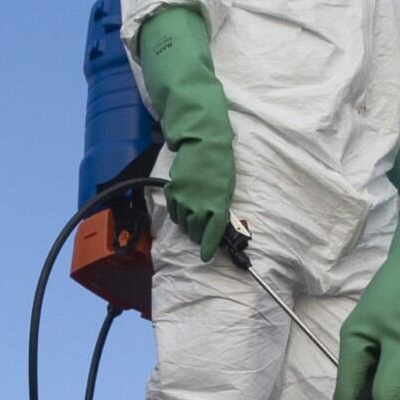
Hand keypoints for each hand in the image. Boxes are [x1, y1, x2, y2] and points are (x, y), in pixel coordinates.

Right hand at [159, 128, 233, 263]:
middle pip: (195, 232)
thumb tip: (216, 221)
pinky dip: (178, 214)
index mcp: (217, 205)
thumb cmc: (220, 164)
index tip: (206, 255)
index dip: (208, 247)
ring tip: (194, 218)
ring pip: (183, 223)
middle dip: (199, 235)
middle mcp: (198, 206)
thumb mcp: (227, 188)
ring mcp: (183, 200)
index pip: (212, 234)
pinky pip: (174, 212)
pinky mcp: (172, 192)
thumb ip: (221, 207)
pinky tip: (184, 208)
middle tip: (202, 233)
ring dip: (188, 225)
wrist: (202, 144)